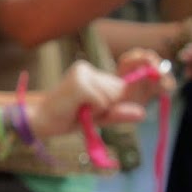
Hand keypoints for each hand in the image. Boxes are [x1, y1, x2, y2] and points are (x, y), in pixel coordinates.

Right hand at [30, 58, 155, 138]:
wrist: (42, 122)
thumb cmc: (68, 118)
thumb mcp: (98, 118)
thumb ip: (118, 114)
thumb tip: (142, 113)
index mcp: (95, 76)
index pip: (124, 79)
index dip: (139, 81)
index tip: (149, 72)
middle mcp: (89, 69)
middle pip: (120, 90)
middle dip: (111, 106)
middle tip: (87, 111)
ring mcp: (83, 72)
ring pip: (112, 95)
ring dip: (100, 109)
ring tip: (80, 110)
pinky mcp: (79, 82)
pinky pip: (102, 101)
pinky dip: (93, 110)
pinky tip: (76, 108)